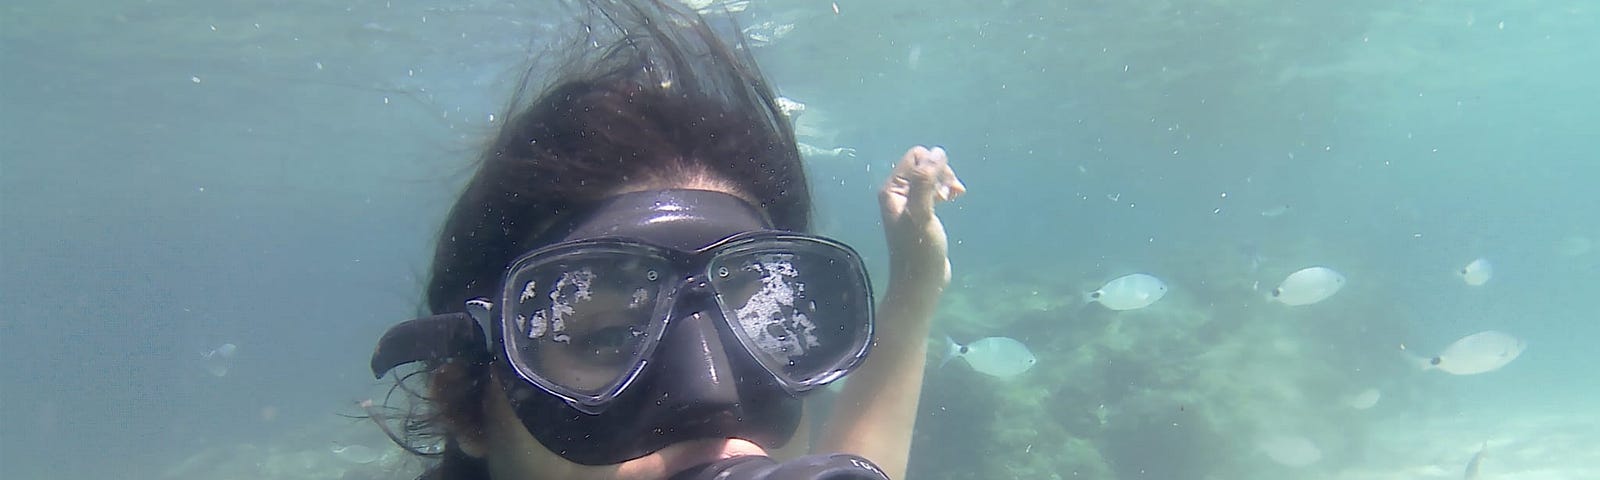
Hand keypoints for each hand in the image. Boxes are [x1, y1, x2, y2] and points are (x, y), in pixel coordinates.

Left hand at [878, 146, 965, 287]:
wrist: (921, 281)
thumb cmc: (919, 250)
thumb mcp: (921, 213)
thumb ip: (925, 182)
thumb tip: (937, 152)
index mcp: (892, 189)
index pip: (916, 157)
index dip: (935, 166)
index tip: (946, 188)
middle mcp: (898, 193)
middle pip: (925, 165)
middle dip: (942, 174)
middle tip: (953, 193)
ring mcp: (910, 202)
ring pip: (932, 176)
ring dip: (946, 182)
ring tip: (955, 196)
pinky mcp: (922, 212)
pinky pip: (935, 189)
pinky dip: (946, 191)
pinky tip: (954, 199)